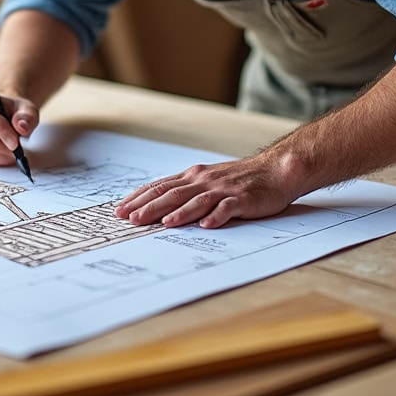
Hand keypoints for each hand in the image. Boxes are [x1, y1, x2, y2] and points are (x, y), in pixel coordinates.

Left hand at [114, 157, 299, 228]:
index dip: (139, 198)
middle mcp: (204, 181)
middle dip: (149, 207)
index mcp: (193, 176)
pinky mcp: (242, 199)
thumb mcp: (208, 180)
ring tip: (164, 223)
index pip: (160, 187)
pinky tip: (206, 225)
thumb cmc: (239, 179)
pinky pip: (227, 208)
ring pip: (196, 200)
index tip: (120, 210)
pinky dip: (216, 215)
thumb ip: (186, 191)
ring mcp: (223, 189)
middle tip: (131, 219)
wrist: (275, 170)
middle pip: (172, 194)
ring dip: (179, 212)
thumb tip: (158, 207)